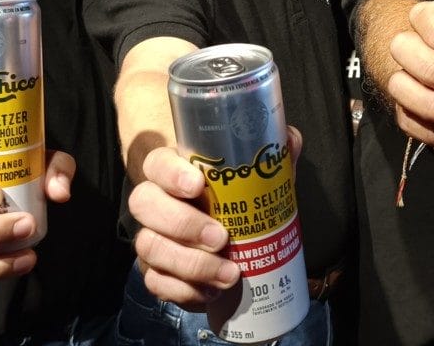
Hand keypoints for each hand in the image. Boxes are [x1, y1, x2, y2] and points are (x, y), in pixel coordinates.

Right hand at [129, 128, 302, 309]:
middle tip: (222, 237)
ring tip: (230, 273)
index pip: (157, 163)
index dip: (171, 173)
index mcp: (173, 171)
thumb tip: (289, 141)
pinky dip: (183, 290)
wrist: (227, 236)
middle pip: (144, 204)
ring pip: (148, 247)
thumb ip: (272, 153)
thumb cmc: (237, 197)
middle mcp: (154, 202)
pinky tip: (212, 292)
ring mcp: (151, 237)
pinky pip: (155, 282)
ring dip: (190, 264)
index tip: (198, 184)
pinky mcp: (155, 272)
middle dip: (182, 223)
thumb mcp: (256, 174)